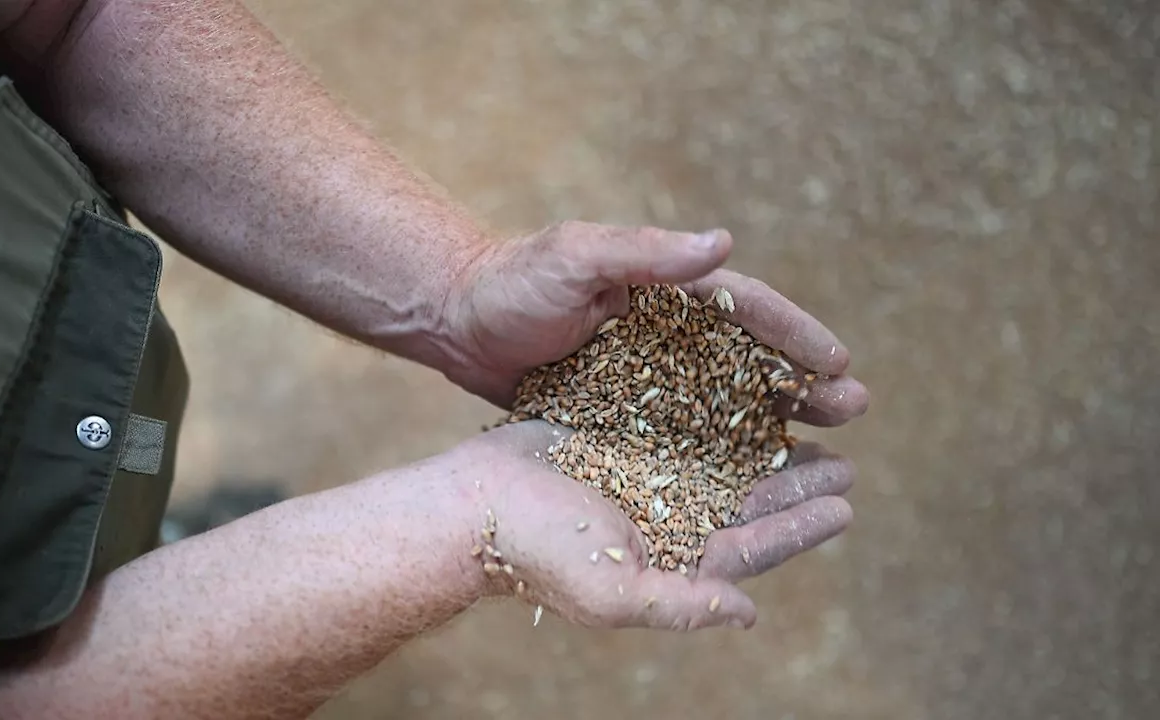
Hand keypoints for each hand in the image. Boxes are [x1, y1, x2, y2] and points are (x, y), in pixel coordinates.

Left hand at [443, 222, 869, 423]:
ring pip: (728, 404)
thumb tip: (724, 243)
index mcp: (668, 290)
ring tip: (826, 449)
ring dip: (777, 423)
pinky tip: (753, 483)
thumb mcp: (575, 257)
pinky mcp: (627, 414)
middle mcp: (670, 333)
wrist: (456, 322)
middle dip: (804, 382)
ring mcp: (651, 377)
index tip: (838, 361)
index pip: (747, 308)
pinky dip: (723, 456)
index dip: (795, 334)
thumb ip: (644, 253)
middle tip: (854, 408)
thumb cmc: (514, 282)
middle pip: (752, 359)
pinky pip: (686, 437)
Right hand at [446, 420, 854, 630]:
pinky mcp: (622, 434)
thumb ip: (682, 605)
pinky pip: (683, 419)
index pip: (751, 547)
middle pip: (746, 500)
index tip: (846, 506)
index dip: (800, 527)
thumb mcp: (612, 590)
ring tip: (813, 426)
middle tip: (845, 463)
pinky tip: (747, 390)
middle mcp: (665, 518)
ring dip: (767, 443)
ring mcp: (644, 474)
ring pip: (722, 457)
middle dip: (797, 483)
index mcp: (670, 559)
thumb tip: (749, 613)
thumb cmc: (536, 551)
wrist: (470, 501)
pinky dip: (720, 407)